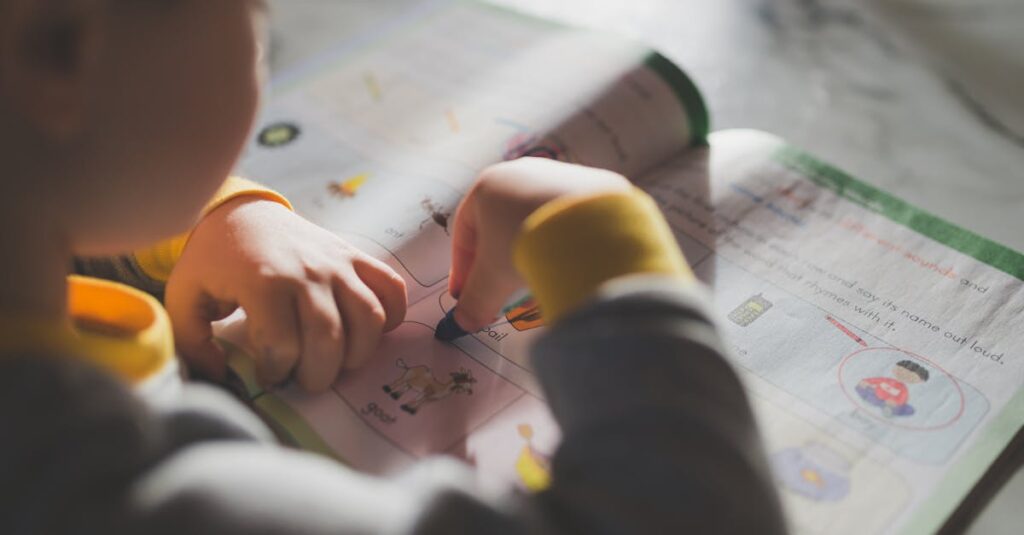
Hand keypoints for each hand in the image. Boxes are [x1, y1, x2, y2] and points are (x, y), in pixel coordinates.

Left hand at [165, 198, 406, 391]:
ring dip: (357, 354)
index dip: (275, 373)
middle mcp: (308, 271)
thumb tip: (221, 377)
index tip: (266, 374)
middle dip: (318, 375)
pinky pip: (390, 288)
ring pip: (369, 319)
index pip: (283, 346)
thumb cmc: (214, 260)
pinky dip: (392, 316)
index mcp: (264, 282)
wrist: (241, 212)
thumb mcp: (186, 298)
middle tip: (303, 380)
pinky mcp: (355, 257)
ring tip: (337, 362)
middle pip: (330, 339)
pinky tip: (368, 333)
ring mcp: (337, 262)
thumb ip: (192, 344)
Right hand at [448, 157, 630, 331]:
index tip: (467, 294)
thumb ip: (474, 301)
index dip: (463, 269)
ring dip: (530, 251)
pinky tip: (565, 264)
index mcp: (489, 185)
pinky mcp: (591, 187)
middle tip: (499, 292)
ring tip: (535, 279)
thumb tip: (466, 320)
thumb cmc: (529, 241)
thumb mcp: (493, 279)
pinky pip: (566, 220)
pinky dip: (560, 242)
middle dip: (497, 262)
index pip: (465, 233)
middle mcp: (522, 173)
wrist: (588, 228)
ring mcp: (559, 176)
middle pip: (499, 226)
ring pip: (534, 220)